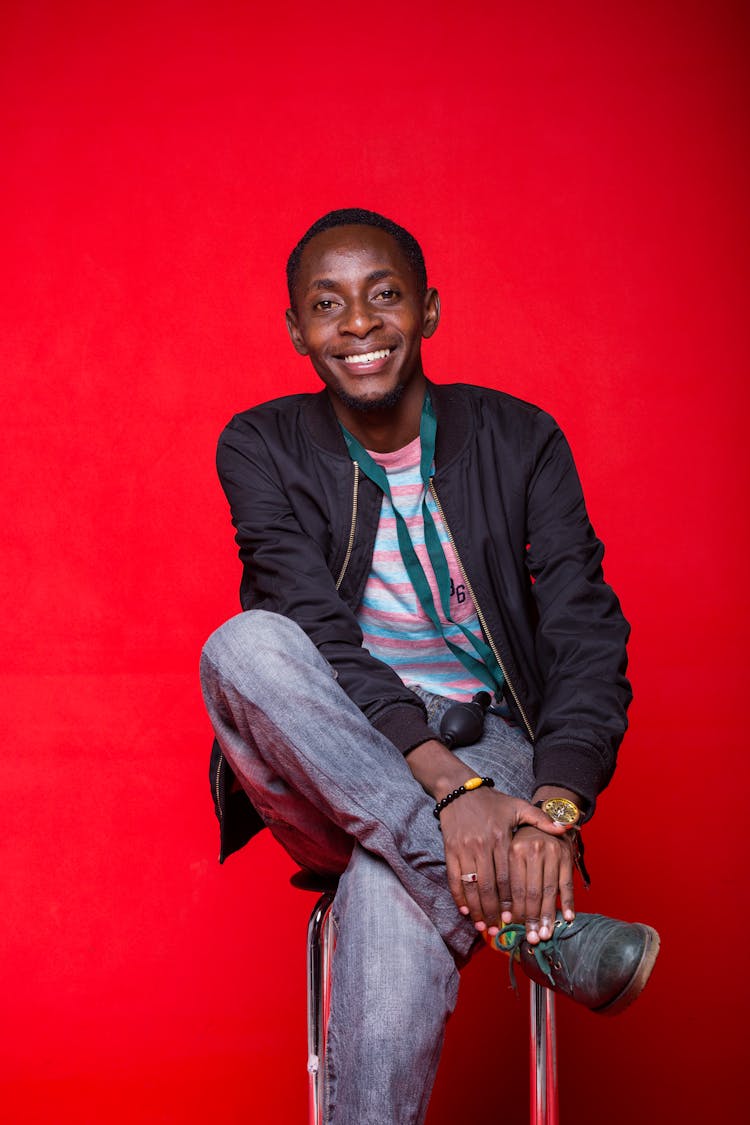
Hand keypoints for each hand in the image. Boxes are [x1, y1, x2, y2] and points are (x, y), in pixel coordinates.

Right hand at [439, 787, 568, 941]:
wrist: (460, 790)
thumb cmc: (493, 802)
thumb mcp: (519, 807)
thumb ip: (541, 820)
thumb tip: (565, 829)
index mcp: (501, 838)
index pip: (507, 877)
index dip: (511, 900)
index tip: (516, 917)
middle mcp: (482, 845)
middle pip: (489, 887)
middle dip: (494, 912)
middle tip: (499, 931)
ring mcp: (464, 849)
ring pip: (471, 886)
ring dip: (477, 910)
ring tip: (484, 927)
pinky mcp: (450, 850)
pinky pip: (454, 878)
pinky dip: (459, 896)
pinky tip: (465, 910)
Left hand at [506, 824, 575, 942]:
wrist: (547, 815)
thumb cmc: (524, 837)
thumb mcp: (510, 847)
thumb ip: (507, 875)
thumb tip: (504, 913)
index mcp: (515, 850)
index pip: (515, 887)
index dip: (515, 909)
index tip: (512, 925)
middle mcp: (534, 851)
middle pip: (532, 892)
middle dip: (531, 918)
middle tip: (531, 938)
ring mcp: (553, 854)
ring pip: (550, 891)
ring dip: (548, 916)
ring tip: (545, 934)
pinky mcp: (567, 857)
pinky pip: (567, 884)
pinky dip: (569, 902)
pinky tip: (568, 918)